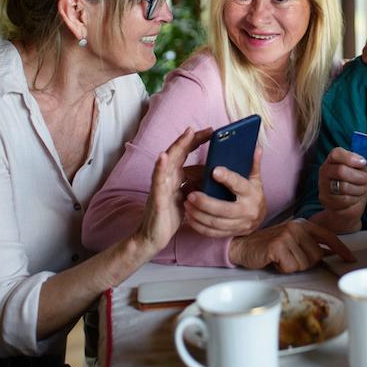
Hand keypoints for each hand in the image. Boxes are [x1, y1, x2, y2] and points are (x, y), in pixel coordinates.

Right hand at [133, 127, 212, 256]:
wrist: (153, 237)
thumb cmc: (170, 216)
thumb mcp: (187, 196)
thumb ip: (195, 184)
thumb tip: (212, 174)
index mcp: (174, 176)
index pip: (186, 154)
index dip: (197, 142)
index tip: (212, 132)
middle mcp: (166, 176)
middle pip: (178, 152)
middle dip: (192, 139)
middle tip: (209, 129)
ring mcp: (160, 184)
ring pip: (168, 160)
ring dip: (177, 146)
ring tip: (187, 133)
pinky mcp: (156, 195)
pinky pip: (157, 179)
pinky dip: (160, 166)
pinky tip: (163, 156)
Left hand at [184, 147, 266, 237]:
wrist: (259, 218)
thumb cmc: (253, 193)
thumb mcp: (255, 179)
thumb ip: (253, 164)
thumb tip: (256, 147)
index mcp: (252, 193)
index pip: (239, 185)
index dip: (227, 178)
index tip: (214, 170)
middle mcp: (247, 211)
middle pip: (224, 209)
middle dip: (206, 203)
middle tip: (190, 195)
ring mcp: (239, 225)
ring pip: (216, 223)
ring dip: (199, 215)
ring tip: (186, 204)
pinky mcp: (231, 233)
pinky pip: (212, 233)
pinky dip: (199, 226)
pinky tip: (190, 217)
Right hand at [229, 219, 355, 272]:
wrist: (243, 245)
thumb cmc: (269, 246)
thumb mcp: (292, 241)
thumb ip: (311, 245)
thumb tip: (331, 253)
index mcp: (303, 224)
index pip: (329, 236)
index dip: (342, 249)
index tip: (351, 259)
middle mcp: (297, 226)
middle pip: (317, 256)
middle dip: (305, 263)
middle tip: (290, 258)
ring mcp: (287, 235)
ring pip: (305, 264)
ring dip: (292, 267)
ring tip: (281, 258)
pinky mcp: (278, 245)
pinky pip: (291, 267)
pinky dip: (283, 268)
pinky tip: (274, 261)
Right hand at [315, 147, 366, 232]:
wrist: (349, 204)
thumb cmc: (357, 182)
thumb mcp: (362, 170)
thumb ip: (362, 164)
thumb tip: (363, 162)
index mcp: (333, 159)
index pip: (336, 154)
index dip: (351, 158)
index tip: (364, 163)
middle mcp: (325, 171)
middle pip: (340, 171)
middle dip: (358, 176)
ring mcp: (323, 186)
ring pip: (344, 187)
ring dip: (359, 189)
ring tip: (363, 189)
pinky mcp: (326, 200)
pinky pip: (344, 199)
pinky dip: (355, 199)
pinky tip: (357, 198)